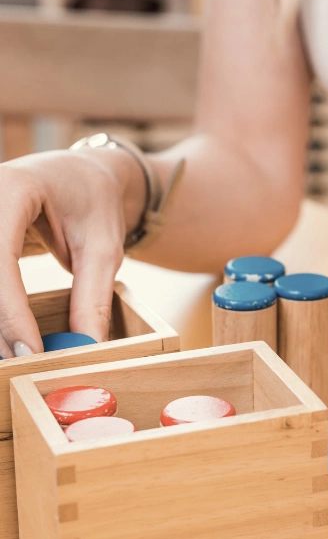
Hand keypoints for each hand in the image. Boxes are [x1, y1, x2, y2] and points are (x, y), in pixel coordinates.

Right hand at [0, 148, 143, 356]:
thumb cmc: (94, 202)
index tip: (30, 352)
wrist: (80, 174)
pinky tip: (9, 336)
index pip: (0, 260)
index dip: (10, 312)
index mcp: (12, 189)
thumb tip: (86, 348)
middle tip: (22, 364)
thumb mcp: (105, 247)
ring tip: (20, 354)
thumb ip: (94, 296)